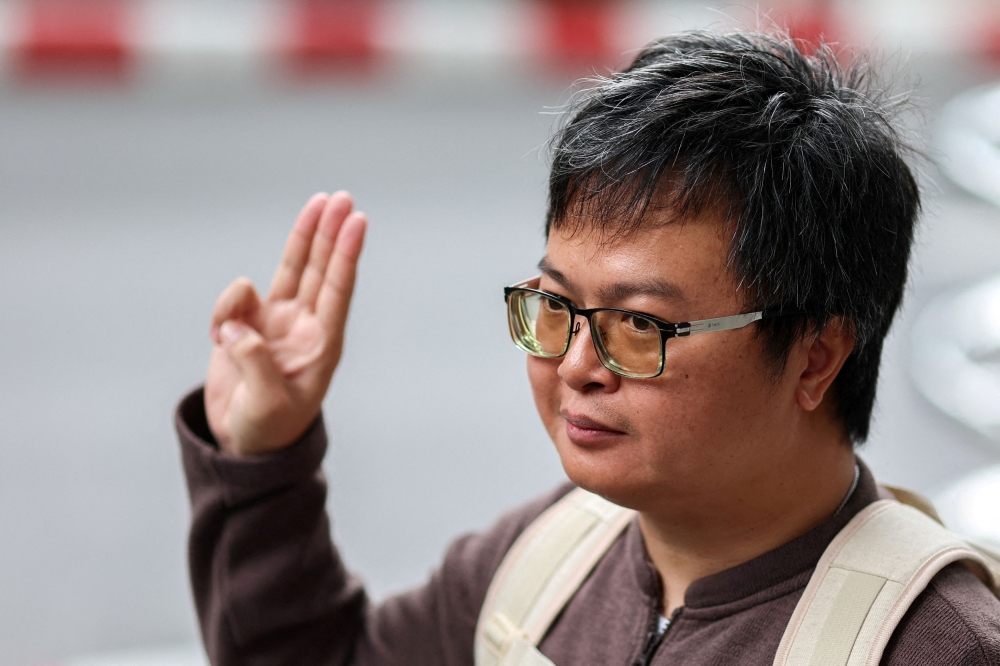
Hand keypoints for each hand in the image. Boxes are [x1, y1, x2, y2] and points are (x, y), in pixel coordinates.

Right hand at [204, 191, 366, 455]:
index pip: (337, 290)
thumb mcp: (267, 403)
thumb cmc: (268, 429)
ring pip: (291, 268)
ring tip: (318, 202)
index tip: (357, 222)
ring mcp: (276, 322)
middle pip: (320, 268)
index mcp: (322, 344)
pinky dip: (226, 306)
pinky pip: (236, 299)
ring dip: (304, 235)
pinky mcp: (247, 325)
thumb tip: (237, 326)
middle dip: (331, 231)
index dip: (346, 255)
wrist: (243, 443)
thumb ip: (254, 362)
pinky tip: (219, 336)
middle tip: (343, 197)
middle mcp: (304, 326)